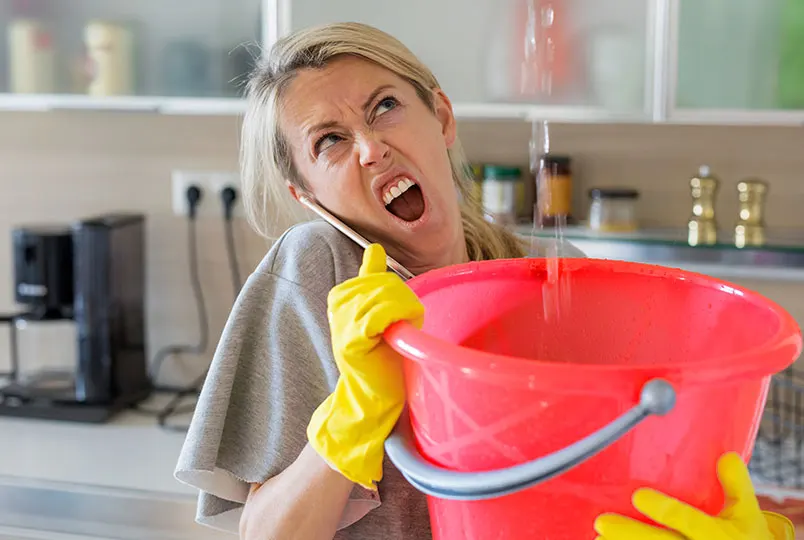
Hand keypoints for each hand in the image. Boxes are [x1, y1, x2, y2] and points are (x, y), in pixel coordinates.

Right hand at [307, 244, 423, 489]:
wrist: (374, 398)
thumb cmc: (382, 356)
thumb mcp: (379, 312)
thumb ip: (373, 280)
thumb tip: (374, 248)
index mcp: (342, 295)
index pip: (379, 275)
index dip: (397, 295)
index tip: (397, 319)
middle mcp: (338, 305)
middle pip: (385, 283)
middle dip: (404, 303)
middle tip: (405, 328)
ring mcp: (341, 322)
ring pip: (385, 296)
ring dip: (405, 313)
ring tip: (403, 333)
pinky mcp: (350, 340)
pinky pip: (380, 314)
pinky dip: (398, 320)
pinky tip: (399, 333)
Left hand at [594, 452, 794, 539]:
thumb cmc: (746, 536)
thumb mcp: (746, 511)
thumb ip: (735, 483)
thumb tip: (727, 456)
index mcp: (719, 534)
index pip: (686, 519)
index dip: (662, 509)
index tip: (638, 496)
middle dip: (630, 534)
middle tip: (602, 523)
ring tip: (598, 538)